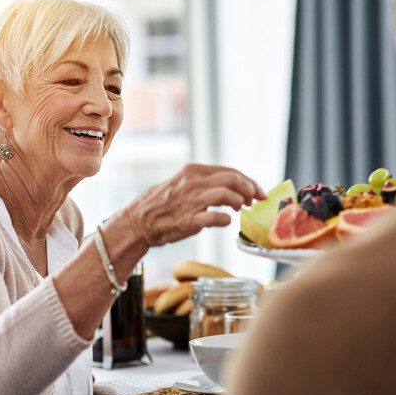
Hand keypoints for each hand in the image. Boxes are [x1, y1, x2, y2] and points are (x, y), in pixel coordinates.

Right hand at [122, 163, 264, 246]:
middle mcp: (193, 183)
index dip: (248, 181)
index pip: (230, 171)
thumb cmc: (161, 206)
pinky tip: (225, 221)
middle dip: (250, 189)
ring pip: (227, 194)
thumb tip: (231, 188)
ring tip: (240, 210)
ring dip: (240, 202)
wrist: (137, 222)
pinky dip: (226, 219)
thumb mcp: (182, 184)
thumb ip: (203, 183)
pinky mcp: (189, 220)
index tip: (258, 191)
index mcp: (193, 171)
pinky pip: (216, 217)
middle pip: (233, 179)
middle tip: (255, 201)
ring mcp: (191, 201)